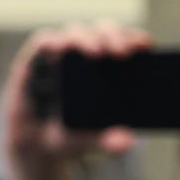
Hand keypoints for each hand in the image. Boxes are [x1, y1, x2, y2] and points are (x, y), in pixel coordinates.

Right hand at [0, 22, 147, 179]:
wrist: (36, 147)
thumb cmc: (70, 137)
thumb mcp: (92, 143)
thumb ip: (110, 143)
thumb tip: (128, 142)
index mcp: (107, 70)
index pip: (125, 44)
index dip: (134, 39)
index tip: (144, 45)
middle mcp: (86, 57)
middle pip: (102, 32)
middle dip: (112, 36)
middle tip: (120, 52)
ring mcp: (60, 56)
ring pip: (75, 32)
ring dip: (85, 38)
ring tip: (94, 52)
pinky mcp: (35, 60)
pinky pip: (43, 41)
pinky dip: (51, 41)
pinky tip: (57, 47)